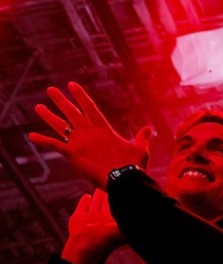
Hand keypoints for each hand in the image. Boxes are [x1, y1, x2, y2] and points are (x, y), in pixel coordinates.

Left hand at [29, 82, 148, 189]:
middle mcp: (89, 132)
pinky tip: (31, 136)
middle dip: (60, 100)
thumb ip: (142, 137)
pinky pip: (54, 145)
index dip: (80, 95)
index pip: (90, 107)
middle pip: (71, 112)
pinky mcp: (72, 154)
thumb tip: (149, 129)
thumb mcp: (141, 148)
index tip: (71, 85)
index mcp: (104, 129)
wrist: (123, 178)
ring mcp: (79, 142)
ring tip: (38, 107)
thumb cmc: (133, 165)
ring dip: (48, 116)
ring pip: (60, 125)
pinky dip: (43, 140)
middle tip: (51, 90)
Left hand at [61, 190, 124, 263]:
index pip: (116, 200)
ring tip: (101, 188)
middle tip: (111, 184)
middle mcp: (102, 212)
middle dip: (108, 190)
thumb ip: (131, 224)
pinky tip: (87, 197)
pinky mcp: (77, 217)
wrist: (87, 248)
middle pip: (106, 199)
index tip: (123, 186)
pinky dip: (85, 201)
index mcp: (114, 215)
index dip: (119, 193)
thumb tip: (140, 216)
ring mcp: (89, 214)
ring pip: (95, 201)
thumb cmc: (108, 244)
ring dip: (98, 194)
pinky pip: (82, 206)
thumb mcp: (125, 235)